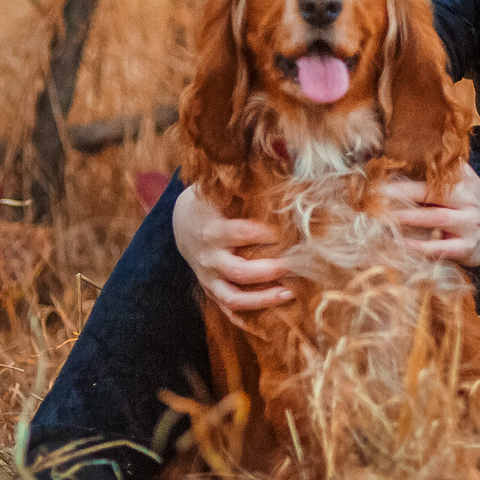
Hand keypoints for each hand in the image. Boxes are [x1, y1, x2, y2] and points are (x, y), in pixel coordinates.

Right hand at [173, 184, 300, 311]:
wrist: (182, 223)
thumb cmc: (212, 202)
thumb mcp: (222, 188)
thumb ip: (247, 182)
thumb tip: (282, 156)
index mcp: (212, 229)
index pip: (241, 233)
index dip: (265, 233)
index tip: (290, 231)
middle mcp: (209, 257)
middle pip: (239, 271)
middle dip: (269, 271)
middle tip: (297, 266)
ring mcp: (209, 277)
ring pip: (233, 297)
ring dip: (262, 299)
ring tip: (290, 293)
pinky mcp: (211, 290)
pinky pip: (226, 310)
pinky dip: (245, 318)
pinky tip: (269, 323)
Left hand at [383, 164, 479, 268]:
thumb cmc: (477, 204)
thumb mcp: (466, 182)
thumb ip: (441, 173)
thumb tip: (398, 162)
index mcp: (464, 179)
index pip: (434, 172)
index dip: (409, 170)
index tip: (382, 171)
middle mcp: (468, 199)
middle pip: (433, 192)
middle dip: (403, 192)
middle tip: (375, 193)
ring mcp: (469, 224)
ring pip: (436, 218)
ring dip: (408, 218)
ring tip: (382, 217)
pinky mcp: (467, 248)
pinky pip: (441, 248)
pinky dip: (420, 247)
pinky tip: (400, 245)